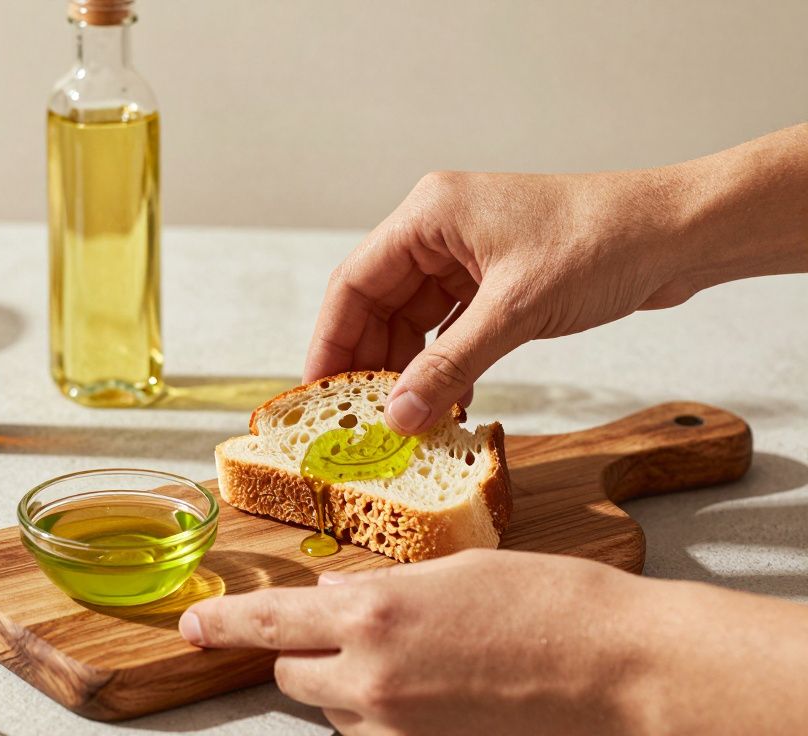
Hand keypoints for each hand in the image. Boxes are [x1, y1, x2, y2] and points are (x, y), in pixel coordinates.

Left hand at [178, 549, 807, 734]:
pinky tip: (433, 690)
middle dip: (302, 653)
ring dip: (348, 685)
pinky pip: (375, 735)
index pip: (265, 624)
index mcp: (373, 614)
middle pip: (291, 674)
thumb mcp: (454, 571)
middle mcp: (371, 679)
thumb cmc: (551, 605)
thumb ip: (380, 588)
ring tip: (416, 658)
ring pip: (336, 709)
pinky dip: (384, 713)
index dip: (220, 624)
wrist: (624, 672)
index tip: (192, 625)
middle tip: (344, 632)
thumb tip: (330, 596)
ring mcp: (397, 730)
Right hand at [305, 168, 693, 434]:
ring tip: (405, 419)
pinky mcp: (495, 279)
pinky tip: (448, 400)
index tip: (320, 393)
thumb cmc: (602, 242)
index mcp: (429, 214)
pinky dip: (446, 364)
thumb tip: (398, 414)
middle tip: (358, 418)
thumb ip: (450, 365)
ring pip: (414, 320)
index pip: (354, 282)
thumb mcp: (515, 310)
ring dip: (410, 369)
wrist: (679, 233)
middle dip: (370, 362)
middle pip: (378, 304)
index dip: (331, 341)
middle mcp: (439, 230)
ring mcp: (468, 255)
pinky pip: (451, 328)